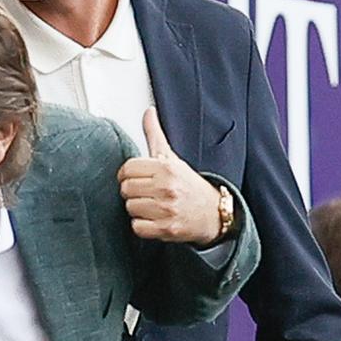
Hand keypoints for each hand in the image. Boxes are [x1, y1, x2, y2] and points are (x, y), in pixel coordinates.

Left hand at [118, 108, 222, 244]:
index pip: (127, 169)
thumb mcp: (172, 158)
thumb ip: (155, 135)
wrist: (214, 213)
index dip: (127, 174)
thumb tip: (148, 111)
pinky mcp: (166, 229)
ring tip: (152, 206)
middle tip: (146, 193)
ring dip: (138, 209)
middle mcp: (167, 188)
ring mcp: (167, 210)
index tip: (135, 178)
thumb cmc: (188, 185)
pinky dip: (143, 226)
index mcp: (166, 168)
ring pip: (130, 208)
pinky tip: (154, 219)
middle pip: (126, 189)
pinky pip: (137, 227)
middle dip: (133, 192)